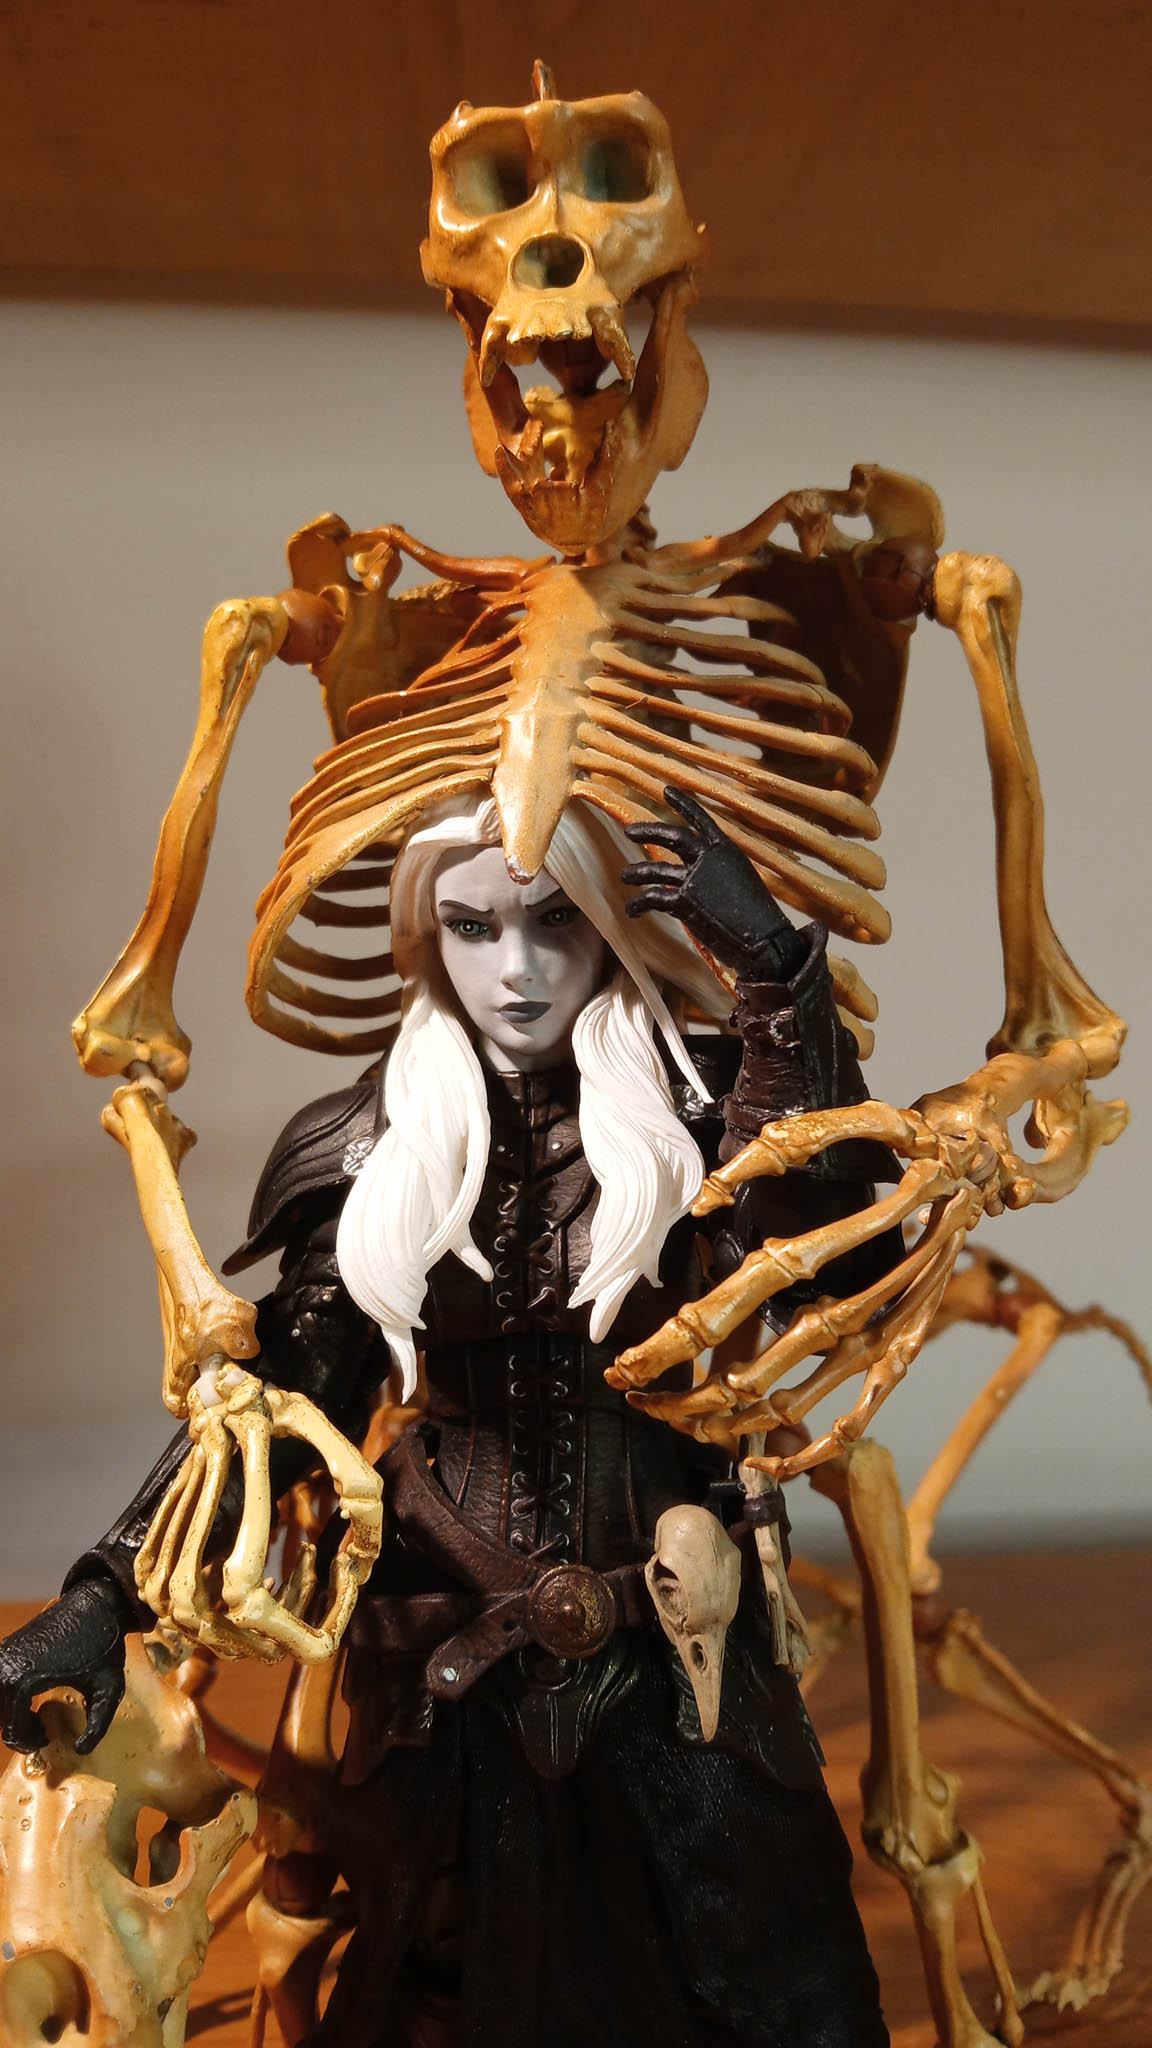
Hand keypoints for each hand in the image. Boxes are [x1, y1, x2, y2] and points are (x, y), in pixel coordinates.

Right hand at [0, 1577, 130, 1753]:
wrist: (96, 1603)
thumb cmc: (103, 1644)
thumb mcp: (108, 1688)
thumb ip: (99, 1725)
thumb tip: (81, 1751)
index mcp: (22, 1679)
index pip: (12, 1730)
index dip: (29, 1742)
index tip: (48, 1739)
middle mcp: (4, 1665)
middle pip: (1, 1718)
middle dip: (19, 1732)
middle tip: (43, 1733)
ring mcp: (3, 1654)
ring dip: (12, 1716)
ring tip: (37, 1719)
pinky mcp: (6, 1648)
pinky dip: (9, 1700)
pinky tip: (31, 1701)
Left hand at [622, 787, 807, 981]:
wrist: (766, 940)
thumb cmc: (758, 918)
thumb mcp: (741, 884)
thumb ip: (717, 876)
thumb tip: (692, 882)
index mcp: (727, 851)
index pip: (703, 821)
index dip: (684, 804)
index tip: (668, 791)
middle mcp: (710, 858)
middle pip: (673, 837)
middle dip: (648, 831)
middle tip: (630, 831)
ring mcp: (696, 878)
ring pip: (657, 869)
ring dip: (637, 872)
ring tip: (625, 875)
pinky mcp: (685, 900)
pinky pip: (653, 898)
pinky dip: (639, 903)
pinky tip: (632, 910)